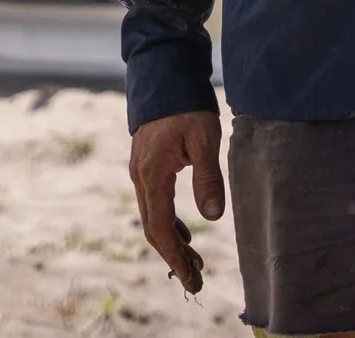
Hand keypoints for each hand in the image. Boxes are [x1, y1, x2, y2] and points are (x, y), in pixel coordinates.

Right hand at [129, 110, 222, 294]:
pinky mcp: (147, 165)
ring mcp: (141, 171)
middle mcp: (141, 177)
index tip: (190, 278)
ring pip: (154, 217)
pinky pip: (156, 203)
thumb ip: (208, 179)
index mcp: (153, 174)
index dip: (175, 256)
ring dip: (173, 242)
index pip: (160, 227)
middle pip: (154, 228)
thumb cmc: (186, 105)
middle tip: (197, 280)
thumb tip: (213, 218)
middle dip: (174, 256)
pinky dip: (170, 224)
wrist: (164, 74)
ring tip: (196, 263)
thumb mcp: (204, 140)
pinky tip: (187, 234)